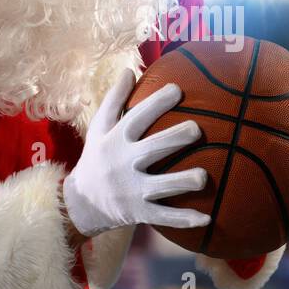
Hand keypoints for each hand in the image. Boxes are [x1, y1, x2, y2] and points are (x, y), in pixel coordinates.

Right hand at [63, 69, 210, 235]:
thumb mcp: (99, 129)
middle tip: (197, 129)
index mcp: (116, 140)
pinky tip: (208, 219)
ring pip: (161, 186)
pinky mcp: (139, 213)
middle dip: (175, 139)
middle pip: (153, 149)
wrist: (80, 204)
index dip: (156, 103)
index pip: (136, 118)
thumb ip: (114, 100)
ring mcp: (132, 190)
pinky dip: (185, 219)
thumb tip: (129, 69)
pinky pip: (164, 216)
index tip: (178, 89)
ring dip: (183, 182)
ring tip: (203, 177)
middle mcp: (123, 164)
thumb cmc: (96, 158)